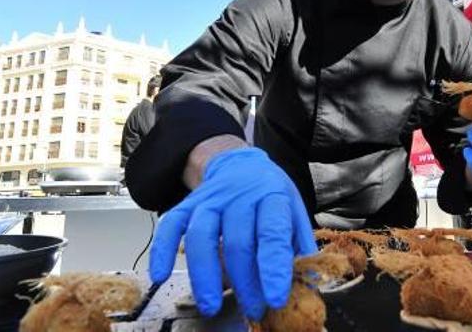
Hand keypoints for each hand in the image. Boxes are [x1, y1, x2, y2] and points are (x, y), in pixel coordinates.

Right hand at [149, 147, 316, 319]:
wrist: (240, 163)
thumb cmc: (269, 194)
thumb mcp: (294, 210)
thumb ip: (299, 245)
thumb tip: (310, 282)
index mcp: (272, 197)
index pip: (272, 234)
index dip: (273, 268)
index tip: (275, 298)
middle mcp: (239, 197)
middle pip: (237, 242)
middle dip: (244, 282)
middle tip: (252, 309)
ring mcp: (210, 200)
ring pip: (201, 236)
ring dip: (204, 275)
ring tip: (210, 305)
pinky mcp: (188, 204)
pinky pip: (171, 226)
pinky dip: (162, 250)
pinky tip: (160, 275)